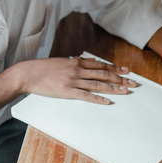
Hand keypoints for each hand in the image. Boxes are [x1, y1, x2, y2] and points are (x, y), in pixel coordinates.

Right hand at [13, 57, 136, 103]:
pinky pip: (86, 95)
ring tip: (125, 91)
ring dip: (113, 88)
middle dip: (120, 78)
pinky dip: (97, 98)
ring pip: (98, 84)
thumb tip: (86, 61)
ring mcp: (73, 81)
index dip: (115, 68)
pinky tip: (107, 101)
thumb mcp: (61, 61)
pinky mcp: (67, 91)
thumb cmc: (43, 68)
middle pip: (103, 74)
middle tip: (133, 82)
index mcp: (76, 62)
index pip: (101, 65)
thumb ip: (74, 62)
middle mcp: (77, 70)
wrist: (29, 73)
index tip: (126, 70)